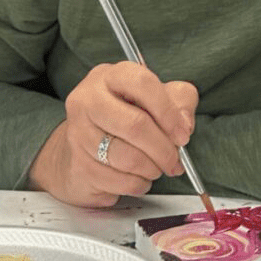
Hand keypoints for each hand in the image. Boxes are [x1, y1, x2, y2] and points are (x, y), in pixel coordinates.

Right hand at [28, 61, 198, 207]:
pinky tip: (139, 177)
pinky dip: (137, 184)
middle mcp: (88, 99)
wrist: (87, 147)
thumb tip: (183, 125)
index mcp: (111, 76)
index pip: (142, 83)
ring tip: (156, 168)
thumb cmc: (129, 117)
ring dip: (152, 169)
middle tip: (175, 161)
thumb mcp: (161, 98)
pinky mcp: (77, 163)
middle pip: (135, 125)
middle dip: (164, 149)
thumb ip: (180, 101)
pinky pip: (118, 180)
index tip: (182, 134)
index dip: (168, 111)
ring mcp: (78, 132)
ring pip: (127, 158)